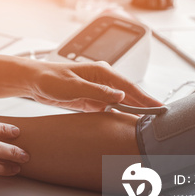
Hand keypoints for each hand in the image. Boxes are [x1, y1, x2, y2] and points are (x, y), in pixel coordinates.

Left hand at [29, 60, 161, 111]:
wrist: (34, 81)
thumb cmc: (50, 79)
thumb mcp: (73, 87)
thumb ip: (97, 91)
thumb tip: (120, 95)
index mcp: (101, 71)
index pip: (129, 86)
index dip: (145, 98)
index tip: (159, 108)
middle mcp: (102, 79)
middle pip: (129, 95)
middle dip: (144, 106)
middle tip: (160, 120)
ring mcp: (97, 90)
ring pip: (121, 102)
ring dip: (132, 112)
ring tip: (147, 124)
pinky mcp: (91, 99)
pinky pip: (110, 108)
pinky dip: (119, 115)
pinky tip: (126, 123)